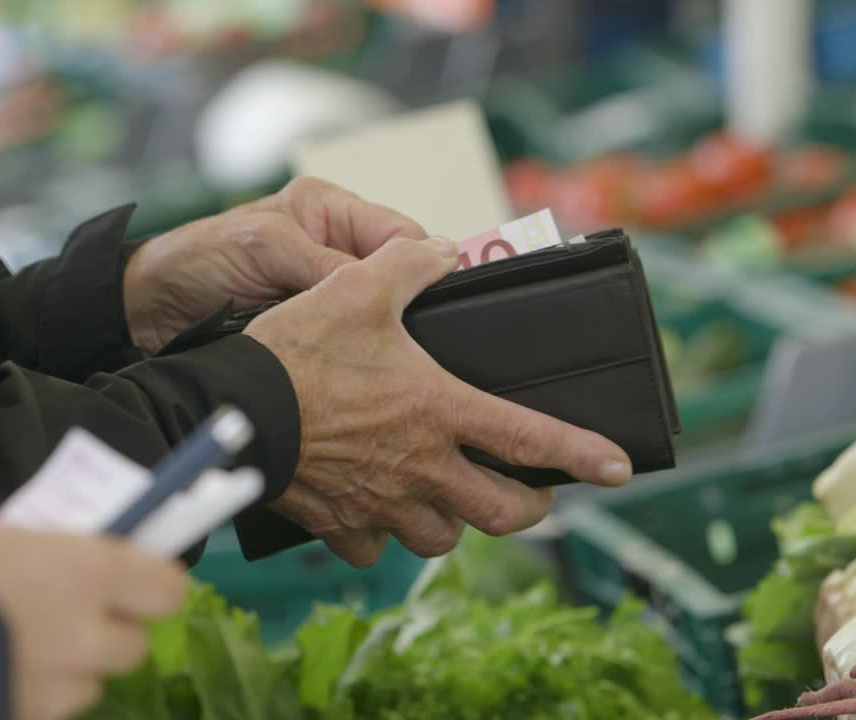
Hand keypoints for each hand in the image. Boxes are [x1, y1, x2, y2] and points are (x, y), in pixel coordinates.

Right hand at [0, 505, 186, 719]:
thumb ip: (38, 547)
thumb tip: (53, 554)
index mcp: (88, 572)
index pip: (168, 589)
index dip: (153, 585)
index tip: (134, 579)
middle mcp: (86, 636)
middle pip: (134, 645)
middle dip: (107, 632)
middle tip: (66, 616)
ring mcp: (57, 692)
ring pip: (90, 686)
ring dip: (69, 671)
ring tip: (15, 650)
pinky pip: (48, 711)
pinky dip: (31, 698)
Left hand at [122, 176, 425, 353]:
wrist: (148, 309)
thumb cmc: (197, 259)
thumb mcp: (267, 249)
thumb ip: (329, 264)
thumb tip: (391, 279)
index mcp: (328, 208)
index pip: (400, 233)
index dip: (420, 263)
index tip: (431, 298)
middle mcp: (333, 245)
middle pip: (396, 275)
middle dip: (402, 302)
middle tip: (412, 336)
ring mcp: (322, 287)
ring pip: (378, 311)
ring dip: (379, 331)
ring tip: (386, 354)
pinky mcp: (311, 325)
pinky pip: (350, 336)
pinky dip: (356, 350)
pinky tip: (361, 366)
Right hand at [244, 237, 632, 566]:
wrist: (235, 411)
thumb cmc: (298, 351)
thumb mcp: (358, 288)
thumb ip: (409, 264)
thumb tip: (440, 249)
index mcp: (441, 410)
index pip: (531, 439)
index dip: (583, 455)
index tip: (620, 469)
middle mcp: (423, 468)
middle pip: (502, 513)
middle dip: (528, 508)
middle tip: (530, 494)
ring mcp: (382, 504)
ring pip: (442, 538)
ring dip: (453, 521)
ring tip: (445, 497)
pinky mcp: (340, 526)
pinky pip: (375, 551)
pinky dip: (380, 538)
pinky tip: (373, 513)